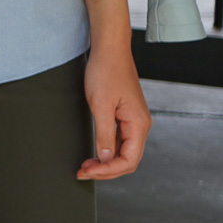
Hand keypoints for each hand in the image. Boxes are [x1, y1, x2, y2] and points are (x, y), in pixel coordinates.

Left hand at [77, 0, 149, 179]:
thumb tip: (106, 158)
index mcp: (138, 125)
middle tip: (83, 171)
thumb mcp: (100, 105)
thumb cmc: (105, 72)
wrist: (109, 50)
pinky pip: (120, 140)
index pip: (129, 160)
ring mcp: (134, 121)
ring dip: (106, 161)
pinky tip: (94, 152)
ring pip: (124, 151)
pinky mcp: (126, 115)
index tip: (87, 172)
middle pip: (128, 159)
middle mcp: (140, 125)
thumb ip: (104, 133)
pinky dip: (107, 149)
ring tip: (86, 165)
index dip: (108, 170)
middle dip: (106, 170)